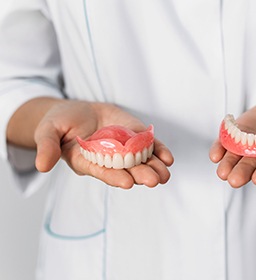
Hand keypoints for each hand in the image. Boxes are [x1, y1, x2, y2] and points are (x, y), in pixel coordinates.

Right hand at [34, 99, 173, 188]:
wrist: (78, 111)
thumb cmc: (61, 122)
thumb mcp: (48, 130)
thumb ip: (47, 146)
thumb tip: (41, 166)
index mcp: (87, 162)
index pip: (102, 172)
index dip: (114, 177)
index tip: (127, 182)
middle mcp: (108, 159)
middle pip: (126, 169)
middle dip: (140, 174)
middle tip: (153, 180)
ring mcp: (123, 149)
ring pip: (141, 161)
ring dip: (153, 168)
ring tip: (164, 174)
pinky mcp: (134, 137)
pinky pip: (148, 146)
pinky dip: (158, 151)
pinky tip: (167, 158)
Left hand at [209, 98, 255, 186]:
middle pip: (253, 165)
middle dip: (243, 172)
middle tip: (234, 180)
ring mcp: (249, 146)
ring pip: (237, 157)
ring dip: (228, 164)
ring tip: (222, 173)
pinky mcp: (238, 135)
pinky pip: (226, 143)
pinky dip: (220, 149)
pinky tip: (215, 155)